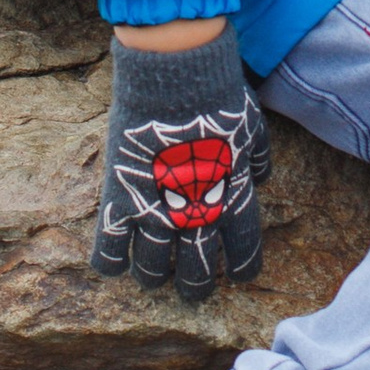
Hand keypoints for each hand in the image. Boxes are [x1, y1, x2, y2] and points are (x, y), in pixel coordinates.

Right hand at [91, 34, 266, 295]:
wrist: (178, 79)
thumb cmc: (219, 97)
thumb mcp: (253, 129)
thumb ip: (257, 159)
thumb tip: (259, 175)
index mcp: (233, 202)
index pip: (243, 254)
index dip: (240, 269)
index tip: (235, 275)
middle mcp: (196, 218)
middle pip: (196, 273)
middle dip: (194, 287)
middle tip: (191, 290)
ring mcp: (156, 213)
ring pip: (152, 268)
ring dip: (152, 278)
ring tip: (151, 279)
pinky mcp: (122, 200)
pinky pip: (110, 248)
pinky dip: (110, 262)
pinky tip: (113, 264)